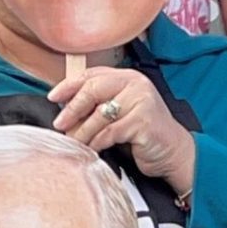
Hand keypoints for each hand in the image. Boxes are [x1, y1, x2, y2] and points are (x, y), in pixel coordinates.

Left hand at [49, 66, 195, 193]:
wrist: (173, 152)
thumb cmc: (143, 134)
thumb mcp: (121, 113)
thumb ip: (100, 105)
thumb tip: (65, 109)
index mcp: (128, 77)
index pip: (92, 75)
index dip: (69, 85)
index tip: (53, 97)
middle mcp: (136, 84)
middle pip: (93, 89)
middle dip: (73, 108)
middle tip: (60, 123)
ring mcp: (141, 101)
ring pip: (100, 115)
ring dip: (82, 131)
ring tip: (74, 141)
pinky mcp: (143, 121)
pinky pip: (110, 132)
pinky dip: (97, 142)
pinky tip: (93, 149)